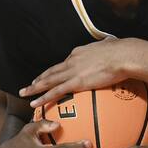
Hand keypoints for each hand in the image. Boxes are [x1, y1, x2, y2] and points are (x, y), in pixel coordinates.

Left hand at [19, 37, 140, 106]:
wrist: (122, 55)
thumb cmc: (122, 51)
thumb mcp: (111, 46)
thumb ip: (107, 47)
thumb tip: (112, 44)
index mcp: (80, 52)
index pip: (65, 63)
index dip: (56, 70)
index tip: (51, 74)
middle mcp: (72, 61)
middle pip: (52, 71)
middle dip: (39, 78)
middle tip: (29, 84)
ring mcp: (73, 71)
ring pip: (49, 81)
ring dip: (35, 87)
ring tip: (25, 93)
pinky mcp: (76, 82)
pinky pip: (56, 91)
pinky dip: (43, 97)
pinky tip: (35, 103)